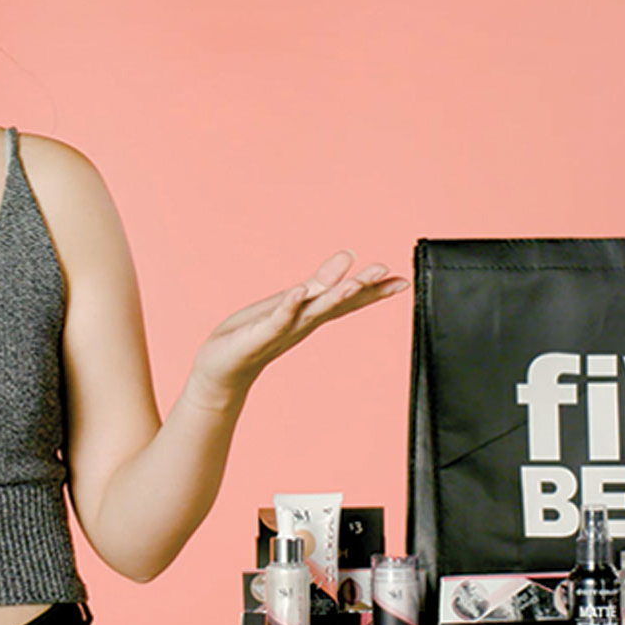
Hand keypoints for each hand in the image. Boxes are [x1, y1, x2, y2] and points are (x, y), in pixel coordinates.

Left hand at [190, 250, 408, 401]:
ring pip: (314, 311)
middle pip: (337, 302)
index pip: (349, 299)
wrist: (222, 368)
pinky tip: (298, 292)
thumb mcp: (292, 300)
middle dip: (361, 288)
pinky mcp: (260, 334)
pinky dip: (288, 306)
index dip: (375, 290)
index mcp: (313, 313)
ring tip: (354, 281)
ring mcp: (283, 329)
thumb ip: (320, 281)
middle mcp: (304, 322)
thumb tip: (348, 256)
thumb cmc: (256, 332)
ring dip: (333, 296)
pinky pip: (277, 319)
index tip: (403, 280)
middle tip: (384, 272)